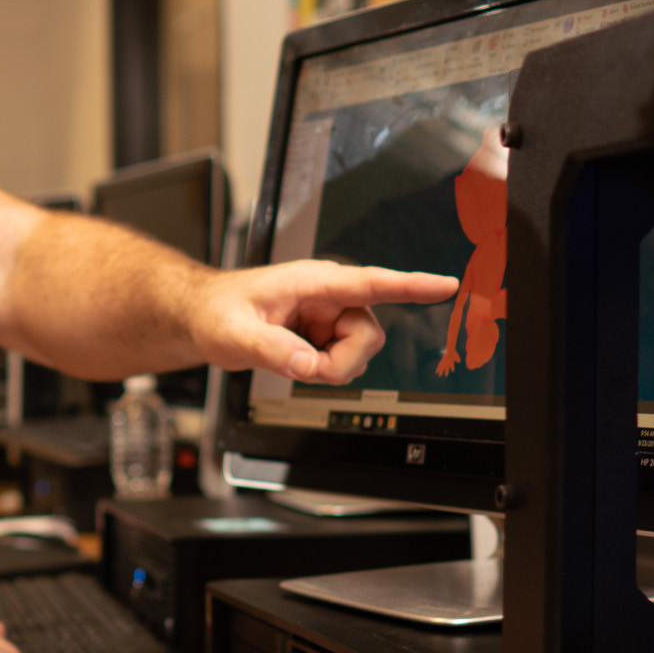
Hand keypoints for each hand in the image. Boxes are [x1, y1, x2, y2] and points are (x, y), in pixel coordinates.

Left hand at [190, 261, 458, 384]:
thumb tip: (308, 366)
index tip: (446, 284)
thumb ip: (271, 350)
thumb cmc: (219, 311)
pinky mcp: (328, 334)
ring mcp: (331, 316)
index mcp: (314, 281)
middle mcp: (331, 296)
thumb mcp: (234, 333)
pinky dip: (323, 370)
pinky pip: (344, 362)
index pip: (372, 283)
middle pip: (368, 336)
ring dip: (330, 367)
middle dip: (340, 362)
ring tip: (292, 357)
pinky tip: (296, 357)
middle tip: (302, 366)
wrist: (207, 316)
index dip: (411, 285)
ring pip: (360, 353)